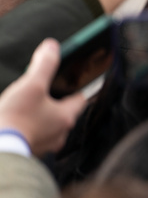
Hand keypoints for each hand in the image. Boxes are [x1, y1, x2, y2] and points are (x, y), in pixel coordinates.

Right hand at [0, 38, 86, 154]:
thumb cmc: (16, 118)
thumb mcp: (32, 85)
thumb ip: (44, 64)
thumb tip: (52, 46)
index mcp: (66, 117)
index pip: (80, 99)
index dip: (76, 87)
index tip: (71, 81)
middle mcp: (59, 134)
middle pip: (63, 112)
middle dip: (55, 101)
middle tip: (44, 91)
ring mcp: (44, 145)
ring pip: (48, 126)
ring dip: (41, 116)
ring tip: (28, 105)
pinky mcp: (29, 151)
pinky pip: (34, 136)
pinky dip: (29, 127)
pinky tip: (17, 121)